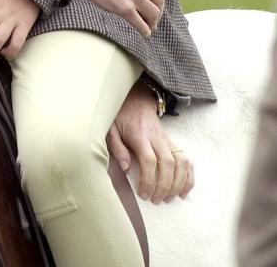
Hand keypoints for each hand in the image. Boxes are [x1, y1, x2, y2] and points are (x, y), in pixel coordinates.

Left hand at [107, 81, 193, 202]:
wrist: (137, 100)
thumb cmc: (121, 117)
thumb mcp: (111, 129)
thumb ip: (117, 148)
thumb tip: (126, 168)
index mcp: (139, 135)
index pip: (149, 160)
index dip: (148, 180)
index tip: (143, 194)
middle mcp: (156, 138)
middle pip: (168, 163)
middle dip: (165, 186)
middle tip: (156, 200)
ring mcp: (167, 140)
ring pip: (181, 162)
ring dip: (179, 183)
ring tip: (170, 198)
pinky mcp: (173, 142)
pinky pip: (186, 159)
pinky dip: (189, 176)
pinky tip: (184, 190)